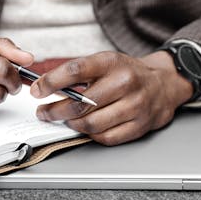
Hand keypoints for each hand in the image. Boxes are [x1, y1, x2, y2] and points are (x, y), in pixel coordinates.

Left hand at [30, 51, 192, 145]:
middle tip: (44, 113)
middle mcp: (125, 83)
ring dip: (71, 124)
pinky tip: (85, 126)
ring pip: (91, 124)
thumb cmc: (127, 73)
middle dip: (55, 111)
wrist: (163, 85)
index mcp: (112, 62)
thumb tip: (44, 86)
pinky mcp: (139, 126)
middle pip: (81, 103)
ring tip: (64, 120)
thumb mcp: (104, 62)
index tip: (37, 90)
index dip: (51, 82)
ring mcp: (135, 106)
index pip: (75, 70)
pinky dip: (90, 134)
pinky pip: (105, 137)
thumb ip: (77, 73)